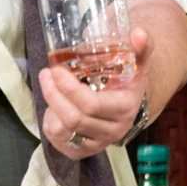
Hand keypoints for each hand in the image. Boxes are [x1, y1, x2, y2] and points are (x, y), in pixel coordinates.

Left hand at [39, 26, 152, 158]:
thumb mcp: (137, 62)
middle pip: (74, 118)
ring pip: (63, 132)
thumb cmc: (127, 78)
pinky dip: (50, 124)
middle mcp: (113, 131)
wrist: (128, 102)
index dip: (69, 89)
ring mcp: (98, 144)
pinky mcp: (84, 152)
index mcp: (125, 108)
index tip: (55, 70)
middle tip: (45, 74)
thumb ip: (141, 46)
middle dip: (53, 95)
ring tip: (51, 90)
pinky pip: (59, 143)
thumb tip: (139, 33)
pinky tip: (55, 109)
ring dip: (51, 108)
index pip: (92, 105)